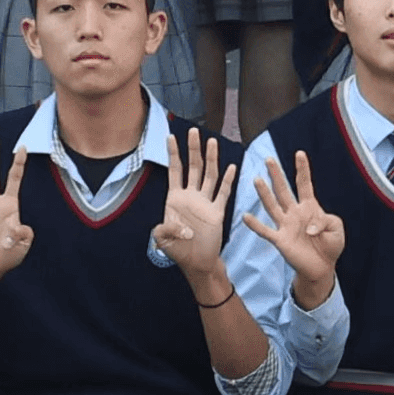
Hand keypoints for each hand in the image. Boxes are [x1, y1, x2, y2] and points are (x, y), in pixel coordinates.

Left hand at [156, 131, 239, 283]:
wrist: (197, 263)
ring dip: (211, 159)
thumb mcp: (164, 241)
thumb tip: (170, 224)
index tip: (171, 136)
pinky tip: (231, 166)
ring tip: (212, 141)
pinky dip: (227, 179)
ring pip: (209, 175)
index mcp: (175, 199)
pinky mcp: (217, 211)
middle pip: (193, 167)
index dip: (173, 154)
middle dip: (193, 149)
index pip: (174, 171)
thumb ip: (163, 230)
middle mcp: (191, 196)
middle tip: (194, 131)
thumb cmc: (179, 252)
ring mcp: (205, 202)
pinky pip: (223, 192)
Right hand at [240, 150, 346, 307]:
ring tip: (257, 180)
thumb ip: (326, 222)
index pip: (304, 184)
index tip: (300, 153)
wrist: (322, 268)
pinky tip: (246, 216)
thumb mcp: (336, 228)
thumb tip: (309, 227)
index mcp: (310, 207)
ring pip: (273, 206)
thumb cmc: (330, 246)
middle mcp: (295, 213)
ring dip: (265, 194)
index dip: (302, 169)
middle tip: (269, 159)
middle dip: (277, 175)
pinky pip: (265, 231)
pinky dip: (255, 225)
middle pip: (284, 190)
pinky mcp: (280, 240)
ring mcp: (286, 225)